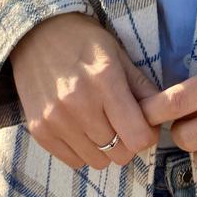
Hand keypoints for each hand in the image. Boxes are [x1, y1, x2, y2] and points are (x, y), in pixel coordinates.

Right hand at [10, 13, 162, 169]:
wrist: (35, 34)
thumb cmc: (83, 41)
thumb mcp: (118, 54)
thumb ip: (141, 87)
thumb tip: (161, 115)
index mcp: (105, 81)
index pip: (137, 136)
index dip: (146, 135)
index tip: (142, 124)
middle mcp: (79, 104)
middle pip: (119, 154)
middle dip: (126, 142)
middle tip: (120, 123)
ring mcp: (56, 120)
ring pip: (97, 162)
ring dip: (103, 148)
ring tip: (97, 122)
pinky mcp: (40, 131)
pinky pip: (73, 162)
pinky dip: (82, 150)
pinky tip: (79, 126)